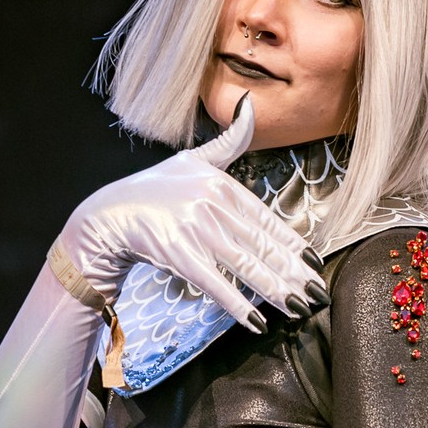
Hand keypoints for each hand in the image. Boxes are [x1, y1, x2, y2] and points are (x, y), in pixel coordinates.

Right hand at [58, 94, 325, 328]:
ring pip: (246, 265)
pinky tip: (257, 322)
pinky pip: (215, 283)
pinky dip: (237, 305)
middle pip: (262, 245)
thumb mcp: (193, 158)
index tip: (315, 264)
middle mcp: (212, 205)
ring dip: (276, 290)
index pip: (267, 220)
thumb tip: (250, 105)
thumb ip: (229, 141)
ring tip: (299, 307)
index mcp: (221, 185)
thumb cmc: (155, 189)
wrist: (109, 213)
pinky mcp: (178, 255)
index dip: (294, 244)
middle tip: (317, 294)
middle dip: (293, 273)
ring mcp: (195, 231)